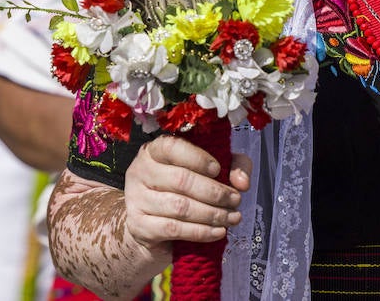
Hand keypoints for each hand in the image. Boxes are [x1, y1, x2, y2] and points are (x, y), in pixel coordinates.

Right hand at [123, 135, 250, 252]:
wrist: (150, 229)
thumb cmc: (182, 192)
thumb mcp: (208, 171)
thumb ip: (231, 166)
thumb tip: (242, 182)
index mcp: (154, 151)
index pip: (172, 147)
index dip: (198, 158)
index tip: (218, 170)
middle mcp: (140, 171)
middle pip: (181, 179)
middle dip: (214, 192)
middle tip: (235, 200)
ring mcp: (137, 199)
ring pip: (180, 206)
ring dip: (212, 214)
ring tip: (232, 218)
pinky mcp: (139, 226)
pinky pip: (174, 229)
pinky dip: (200, 232)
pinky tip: (218, 232)